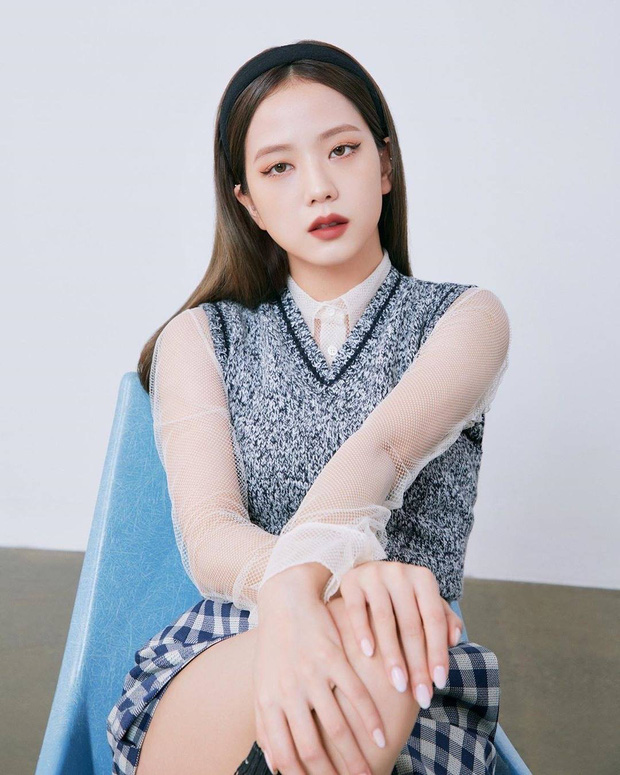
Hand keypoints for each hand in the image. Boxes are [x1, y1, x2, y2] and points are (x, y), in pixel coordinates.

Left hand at [253, 568, 386, 774]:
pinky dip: (369, 719)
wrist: (285, 600)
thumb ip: (266, 724)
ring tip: (370, 774)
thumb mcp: (262, 685)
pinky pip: (354, 694)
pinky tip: (382, 735)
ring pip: (336, 726)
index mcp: (268, 701)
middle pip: (312, 747)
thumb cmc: (274, 648)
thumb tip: (275, 764)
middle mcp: (288, 690)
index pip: (285, 754)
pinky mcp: (331, 655)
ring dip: (355, 755)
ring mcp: (310, 673)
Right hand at [337, 561, 462, 709]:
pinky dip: (362, 631)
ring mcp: (374, 574)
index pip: (434, 619)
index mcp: (423, 578)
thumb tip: (455, 639)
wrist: (365, 574)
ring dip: (392, 655)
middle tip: (421, 696)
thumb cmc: (401, 598)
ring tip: (398, 684)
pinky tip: (368, 654)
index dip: (438, 652)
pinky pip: (356, 609)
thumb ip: (443, 620)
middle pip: (411, 624)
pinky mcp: (351, 580)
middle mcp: (400, 572)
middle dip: (417, 664)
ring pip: (385, 619)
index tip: (440, 684)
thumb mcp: (424, 604)